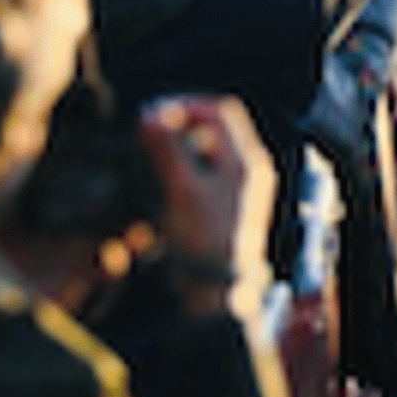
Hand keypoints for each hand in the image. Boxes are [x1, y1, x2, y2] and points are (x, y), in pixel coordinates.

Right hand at [138, 94, 271, 312]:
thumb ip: (168, 151)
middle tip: (148, 132)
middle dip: (181, 125)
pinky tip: (161, 180)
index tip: (153, 114)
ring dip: (180, 147)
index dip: (185, 106)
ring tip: (150, 153)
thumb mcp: (182, 190)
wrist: (215, 291)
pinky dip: (184, 170)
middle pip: (215, 130)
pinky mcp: (227, 208)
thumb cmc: (204, 240)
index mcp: (247, 160)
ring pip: (209, 153)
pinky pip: (206, 175)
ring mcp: (240, 189)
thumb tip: (151, 116)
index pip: (220, 112)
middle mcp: (249, 170)